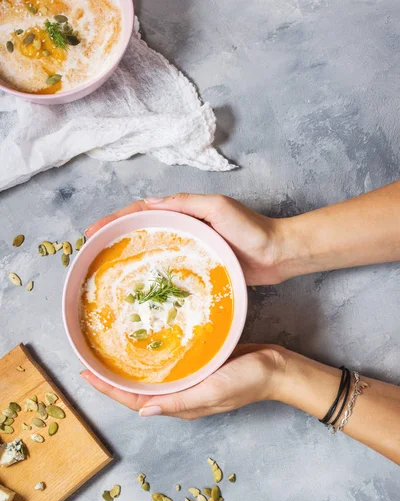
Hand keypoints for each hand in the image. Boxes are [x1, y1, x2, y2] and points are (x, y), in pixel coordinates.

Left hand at [80, 345, 285, 419]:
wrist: (276, 368)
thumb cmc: (248, 380)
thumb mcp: (212, 392)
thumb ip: (180, 402)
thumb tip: (143, 411)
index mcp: (182, 406)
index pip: (135, 400)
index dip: (109, 389)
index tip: (85, 375)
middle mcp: (182, 396)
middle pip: (138, 390)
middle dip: (112, 380)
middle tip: (89, 362)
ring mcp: (191, 382)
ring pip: (152, 378)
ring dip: (129, 369)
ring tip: (108, 354)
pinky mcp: (200, 367)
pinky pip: (169, 365)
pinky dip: (152, 358)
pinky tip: (144, 345)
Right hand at [85, 193, 285, 284]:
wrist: (278, 254)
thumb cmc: (251, 229)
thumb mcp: (217, 208)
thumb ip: (186, 203)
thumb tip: (150, 202)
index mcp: (185, 211)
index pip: (143, 211)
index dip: (116, 219)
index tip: (93, 231)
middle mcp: (186, 227)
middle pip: (144, 230)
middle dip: (117, 238)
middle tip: (93, 253)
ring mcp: (192, 248)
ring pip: (155, 250)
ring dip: (132, 256)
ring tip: (110, 271)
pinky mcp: (201, 266)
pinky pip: (172, 268)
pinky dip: (154, 273)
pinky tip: (144, 287)